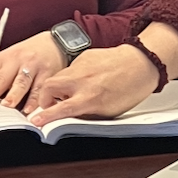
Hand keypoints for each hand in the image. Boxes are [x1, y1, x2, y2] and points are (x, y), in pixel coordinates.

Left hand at [0, 31, 64, 114]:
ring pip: (21, 82)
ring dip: (14, 95)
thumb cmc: (28, 54)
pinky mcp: (47, 73)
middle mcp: (17, 61)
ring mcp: (33, 66)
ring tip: (7, 105)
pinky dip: (34, 100)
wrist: (55, 42)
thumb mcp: (8, 60)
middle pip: (3, 77)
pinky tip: (29, 109)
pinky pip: (40, 88)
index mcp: (4, 58)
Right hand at [29, 44, 160, 126]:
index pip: (61, 109)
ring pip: (58, 76)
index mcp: (89, 97)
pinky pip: (71, 68)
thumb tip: (71, 117)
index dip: (46, 116)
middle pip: (49, 87)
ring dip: (57, 87)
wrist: (142, 63)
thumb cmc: (129, 89)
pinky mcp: (84, 56)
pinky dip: (72, 76)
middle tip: (50, 104)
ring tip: (70, 93)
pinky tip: (85, 79)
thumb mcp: (108, 111)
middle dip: (44, 98)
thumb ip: (86, 114)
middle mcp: (82, 80)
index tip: (36, 121)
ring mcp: (82, 66)